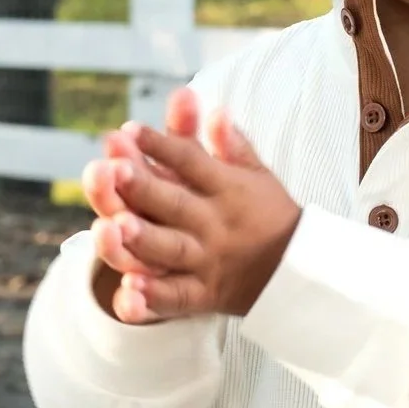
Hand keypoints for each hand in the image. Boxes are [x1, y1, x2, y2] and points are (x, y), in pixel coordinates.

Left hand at [83, 88, 300, 323]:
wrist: (296, 273)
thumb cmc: (267, 214)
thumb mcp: (256, 173)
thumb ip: (231, 143)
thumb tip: (214, 108)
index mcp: (228, 190)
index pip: (191, 162)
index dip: (161, 145)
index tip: (129, 130)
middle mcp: (215, 225)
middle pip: (174, 204)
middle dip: (142, 187)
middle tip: (113, 169)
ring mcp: (207, 262)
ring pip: (169, 251)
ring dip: (141, 240)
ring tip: (113, 226)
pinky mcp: (202, 296)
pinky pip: (175, 299)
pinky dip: (152, 298)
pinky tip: (127, 290)